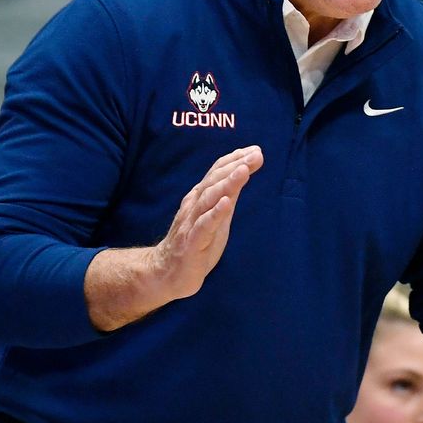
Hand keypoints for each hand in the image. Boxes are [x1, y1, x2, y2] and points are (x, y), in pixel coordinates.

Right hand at [148, 145, 263, 298]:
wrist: (167, 273)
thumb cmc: (196, 242)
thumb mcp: (217, 215)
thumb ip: (229, 194)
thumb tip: (245, 170)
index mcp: (200, 198)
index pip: (217, 173)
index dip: (235, 160)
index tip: (256, 150)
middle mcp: (194, 206)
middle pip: (214, 181)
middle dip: (235, 166)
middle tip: (256, 155)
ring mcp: (191, 224)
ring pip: (208, 200)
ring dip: (227, 184)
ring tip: (243, 171)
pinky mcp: (191, 244)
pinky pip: (203, 227)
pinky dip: (215, 214)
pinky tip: (226, 204)